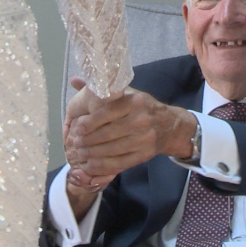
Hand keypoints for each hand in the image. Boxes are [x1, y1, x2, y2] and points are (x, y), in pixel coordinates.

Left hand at [67, 87, 197, 176]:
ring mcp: (144, 139)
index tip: (76, 128)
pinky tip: (91, 165)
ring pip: (112, 150)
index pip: (107, 112)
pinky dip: (103, 166)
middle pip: (108, 133)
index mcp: (134, 102)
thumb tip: (75, 80)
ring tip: (80, 154)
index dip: (89, 122)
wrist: (171, 126)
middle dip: (87, 140)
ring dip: (92, 154)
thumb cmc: (143, 108)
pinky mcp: (145, 155)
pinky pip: (120, 163)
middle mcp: (141, 120)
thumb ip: (101, 90)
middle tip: (75, 144)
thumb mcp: (127, 93)